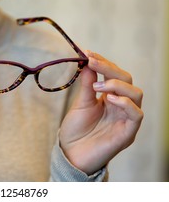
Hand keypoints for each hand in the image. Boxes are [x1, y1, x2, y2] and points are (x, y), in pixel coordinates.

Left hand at [59, 51, 142, 174]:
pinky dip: (125, 103)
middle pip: (127, 80)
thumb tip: (88, 61)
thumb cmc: (75, 130)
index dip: (103, 62)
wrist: (71, 154)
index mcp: (110, 97)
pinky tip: (109, 98)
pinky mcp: (128, 132)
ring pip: (136, 94)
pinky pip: (137, 114)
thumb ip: (87, 84)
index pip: (115, 74)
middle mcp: (121, 106)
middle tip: (92, 62)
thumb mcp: (80, 103)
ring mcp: (126, 118)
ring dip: (117, 84)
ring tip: (98, 86)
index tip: (88, 52)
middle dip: (110, 68)